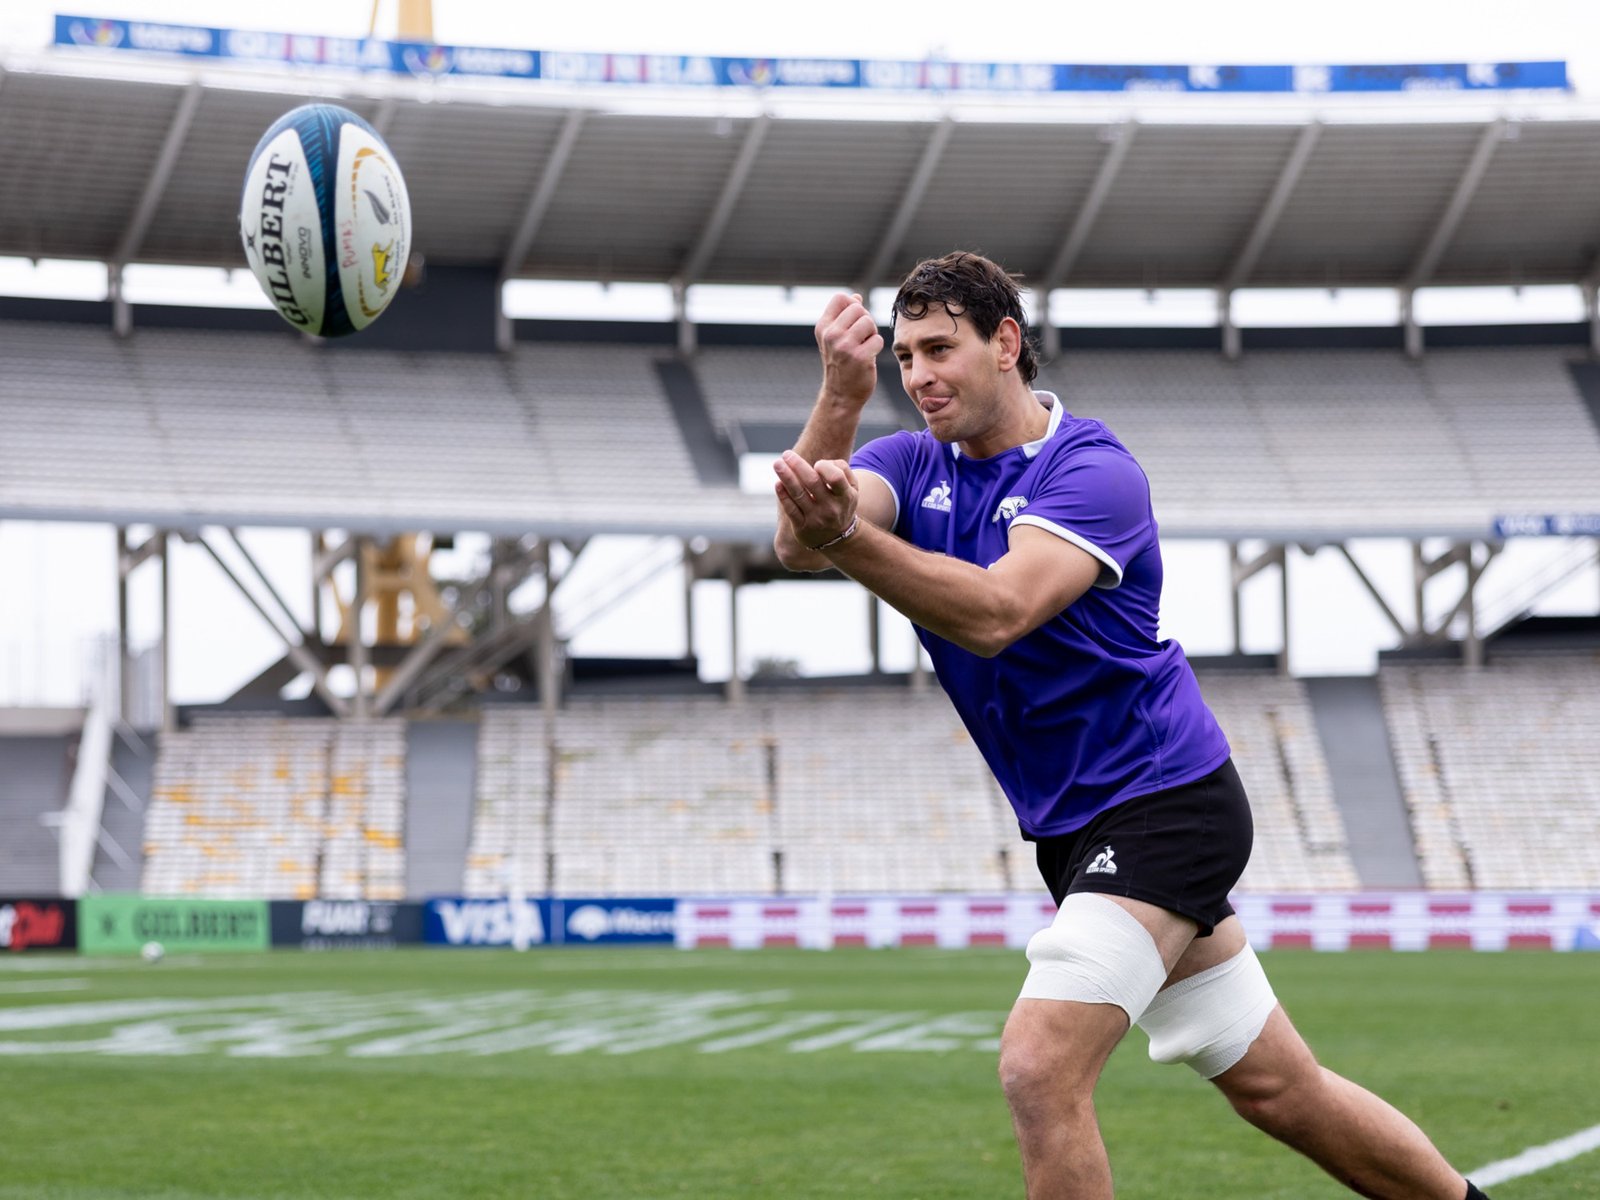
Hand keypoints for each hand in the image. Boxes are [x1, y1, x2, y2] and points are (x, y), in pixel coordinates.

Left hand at [774, 451, 859, 549]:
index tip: (817, 464)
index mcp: (845, 496)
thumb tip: (820, 463)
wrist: (839, 539)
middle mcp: (831, 508)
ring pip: (798, 494)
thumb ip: (842, 470)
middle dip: (798, 466)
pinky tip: (778, 484)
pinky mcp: (802, 527)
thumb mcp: (852, 489)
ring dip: (786, 477)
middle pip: (812, 482)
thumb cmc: (842, 503)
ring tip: (777, 464)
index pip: (836, 478)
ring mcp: (816, 519)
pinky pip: (790, 509)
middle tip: (786, 454)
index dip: (825, 467)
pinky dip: (783, 496)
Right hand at [814, 292, 881, 407]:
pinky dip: (876, 348)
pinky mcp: (860, 358)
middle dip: (865, 320)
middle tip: (861, 337)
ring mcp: (844, 346)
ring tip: (864, 346)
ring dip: (872, 333)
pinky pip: (878, 340)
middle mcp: (831, 335)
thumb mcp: (835, 339)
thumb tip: (856, 296)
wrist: (841, 396)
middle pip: (858, 308)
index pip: (841, 298)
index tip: (853, 322)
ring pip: (869, 322)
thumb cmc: (841, 364)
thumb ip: (844, 317)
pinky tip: (868, 357)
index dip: (852, 305)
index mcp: (823, 327)